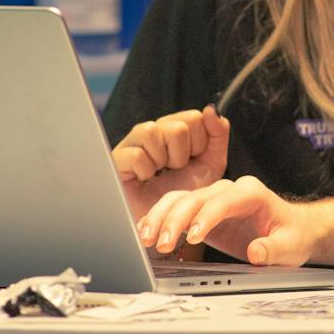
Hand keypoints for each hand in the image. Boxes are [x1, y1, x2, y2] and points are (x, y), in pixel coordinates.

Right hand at [112, 105, 229, 224]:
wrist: (163, 225)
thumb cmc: (184, 195)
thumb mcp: (210, 164)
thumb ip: (217, 134)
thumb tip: (210, 108)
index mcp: (175, 127)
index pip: (194, 118)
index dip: (199, 145)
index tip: (191, 161)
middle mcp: (153, 130)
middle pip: (177, 126)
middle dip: (182, 156)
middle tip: (173, 170)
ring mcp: (133, 142)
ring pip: (153, 131)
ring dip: (162, 160)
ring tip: (158, 173)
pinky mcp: (116, 158)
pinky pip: (136, 154)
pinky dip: (145, 171)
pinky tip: (143, 179)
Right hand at [135, 174, 319, 264]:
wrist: (292, 230)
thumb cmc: (293, 235)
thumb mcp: (291, 246)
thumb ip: (273, 249)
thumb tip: (256, 252)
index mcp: (251, 193)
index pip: (222, 201)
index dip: (205, 218)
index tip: (193, 238)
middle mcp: (229, 190)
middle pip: (195, 198)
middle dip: (175, 220)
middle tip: (162, 244)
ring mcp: (213, 199)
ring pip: (180, 199)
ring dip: (161, 218)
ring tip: (146, 239)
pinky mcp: (202, 212)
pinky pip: (176, 210)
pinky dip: (160, 220)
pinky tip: (146, 233)